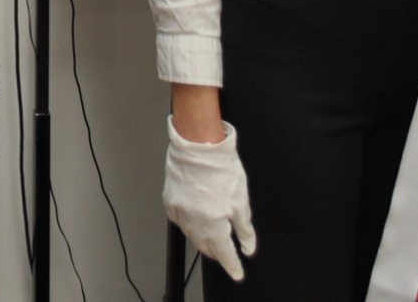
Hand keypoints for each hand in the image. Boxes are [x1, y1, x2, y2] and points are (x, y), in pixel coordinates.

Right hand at [162, 116, 256, 281]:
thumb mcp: (240, 201)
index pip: (224, 254)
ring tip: (212, 233)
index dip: (232, 265)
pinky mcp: (170, 200)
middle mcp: (193, 222)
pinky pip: (180, 220)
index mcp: (213, 224)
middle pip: (205, 247)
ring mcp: (179, 211)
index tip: (237, 272)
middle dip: (217, 252)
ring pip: (192, 235)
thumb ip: (244, 228)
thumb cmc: (220, 167)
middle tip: (226, 252)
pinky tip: (197, 217)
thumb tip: (248, 245)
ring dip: (203, 238)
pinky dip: (190, 223)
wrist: (198, 144)